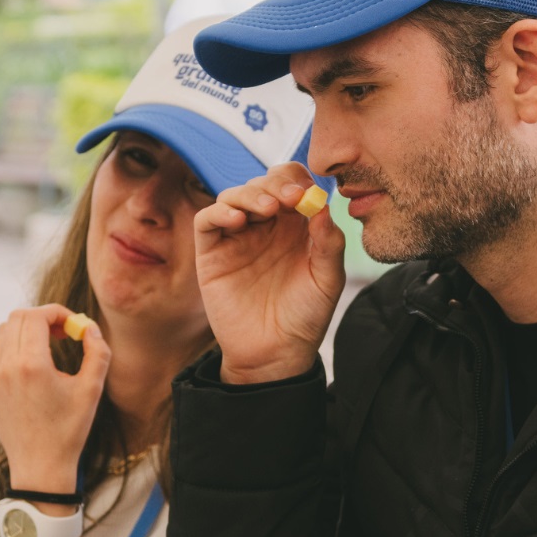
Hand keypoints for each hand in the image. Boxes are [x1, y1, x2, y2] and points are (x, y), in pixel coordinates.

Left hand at [0, 305, 111, 492]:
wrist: (41, 465)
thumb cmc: (70, 429)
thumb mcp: (92, 389)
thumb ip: (97, 352)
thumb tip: (90, 328)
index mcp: (32, 365)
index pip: (36, 316)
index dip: (58, 312)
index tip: (73, 325)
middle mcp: (6, 367)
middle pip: (17, 318)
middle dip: (43, 318)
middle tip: (63, 332)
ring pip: (2, 332)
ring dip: (25, 331)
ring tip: (47, 346)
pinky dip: (8, 346)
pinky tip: (26, 360)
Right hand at [193, 162, 345, 383]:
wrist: (276, 354)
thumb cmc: (305, 316)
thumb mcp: (328, 279)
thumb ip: (329, 243)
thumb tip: (322, 206)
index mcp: (296, 226)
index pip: (293, 185)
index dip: (298, 182)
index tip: (307, 195)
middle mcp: (266, 226)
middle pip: (264, 183)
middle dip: (276, 184)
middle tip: (288, 199)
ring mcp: (238, 237)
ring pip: (235, 195)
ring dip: (250, 194)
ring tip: (267, 209)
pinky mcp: (212, 253)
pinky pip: (207, 220)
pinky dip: (219, 212)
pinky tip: (237, 221)